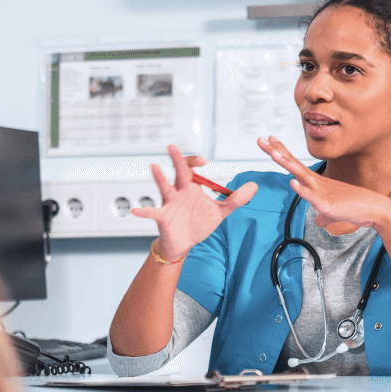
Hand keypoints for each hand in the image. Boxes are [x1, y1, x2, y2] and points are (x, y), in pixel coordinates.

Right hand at [134, 145, 256, 260]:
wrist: (184, 244)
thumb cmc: (198, 224)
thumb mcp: (220, 212)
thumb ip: (236, 199)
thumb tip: (254, 186)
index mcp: (191, 188)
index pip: (191, 169)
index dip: (194, 162)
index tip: (204, 161)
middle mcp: (178, 192)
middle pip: (177, 173)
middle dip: (177, 160)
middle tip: (173, 147)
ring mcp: (169, 204)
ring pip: (164, 188)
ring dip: (159, 178)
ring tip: (154, 167)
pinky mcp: (162, 217)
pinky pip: (152, 212)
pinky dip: (144, 211)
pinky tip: (136, 210)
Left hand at [256, 137, 390, 230]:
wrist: (373, 210)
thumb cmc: (353, 208)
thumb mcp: (332, 213)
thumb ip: (323, 214)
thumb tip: (319, 221)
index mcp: (316, 183)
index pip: (294, 164)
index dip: (281, 152)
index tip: (268, 141)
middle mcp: (317, 183)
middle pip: (292, 164)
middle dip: (276, 151)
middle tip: (261, 139)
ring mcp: (321, 192)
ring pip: (300, 175)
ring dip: (287, 163)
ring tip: (274, 153)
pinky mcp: (327, 204)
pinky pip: (313, 197)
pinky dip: (302, 190)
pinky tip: (293, 184)